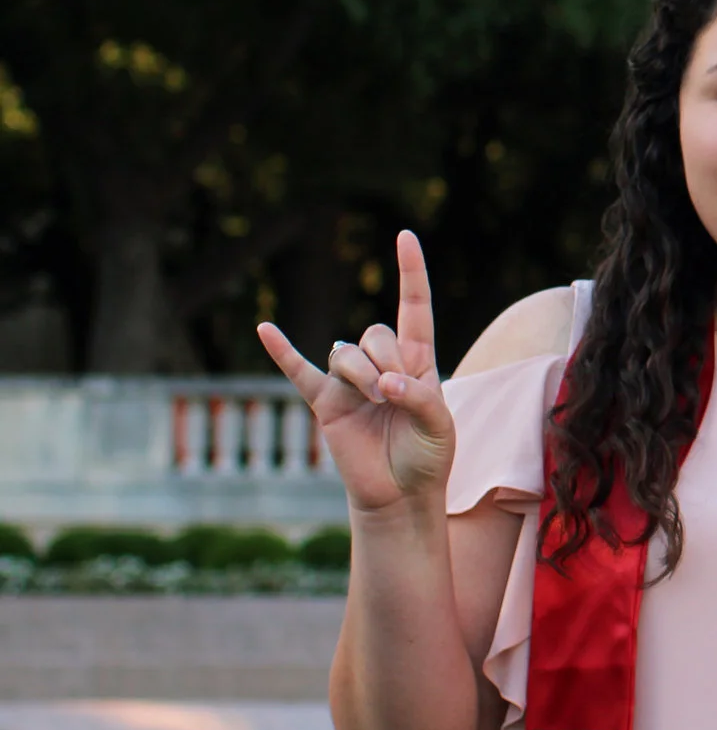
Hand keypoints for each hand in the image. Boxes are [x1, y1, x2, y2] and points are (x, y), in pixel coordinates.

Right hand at [258, 230, 454, 515]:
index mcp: (418, 360)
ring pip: (346, 353)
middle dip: (386, 360)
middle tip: (395, 395)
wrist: (400, 494)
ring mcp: (350, 383)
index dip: (411, 271)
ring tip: (376, 402)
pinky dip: (282, 351)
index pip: (414, 306)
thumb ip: (419, 397)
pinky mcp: (325, 404)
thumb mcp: (439, 425)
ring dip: (361, 374)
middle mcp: (382, 364)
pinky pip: (298, 372)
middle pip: (375, 332)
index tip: (405, 235)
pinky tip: (264, 328)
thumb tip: (386, 383)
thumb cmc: (428, 456)